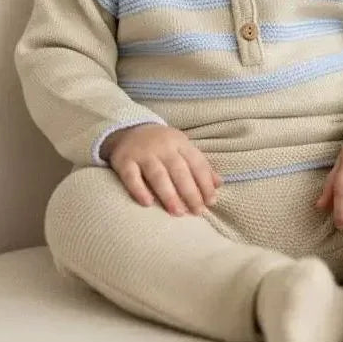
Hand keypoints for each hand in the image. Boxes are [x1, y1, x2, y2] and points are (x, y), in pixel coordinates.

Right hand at [100, 124, 222, 216]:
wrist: (128, 129)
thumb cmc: (161, 145)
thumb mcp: (182, 148)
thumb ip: (199, 166)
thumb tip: (219, 185)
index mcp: (180, 142)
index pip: (196, 163)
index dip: (205, 183)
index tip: (211, 202)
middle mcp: (162, 146)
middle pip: (179, 170)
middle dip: (190, 192)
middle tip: (197, 212)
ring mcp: (142, 153)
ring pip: (157, 174)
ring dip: (169, 194)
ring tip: (178, 212)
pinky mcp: (123, 160)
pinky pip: (131, 176)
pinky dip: (139, 190)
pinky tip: (147, 204)